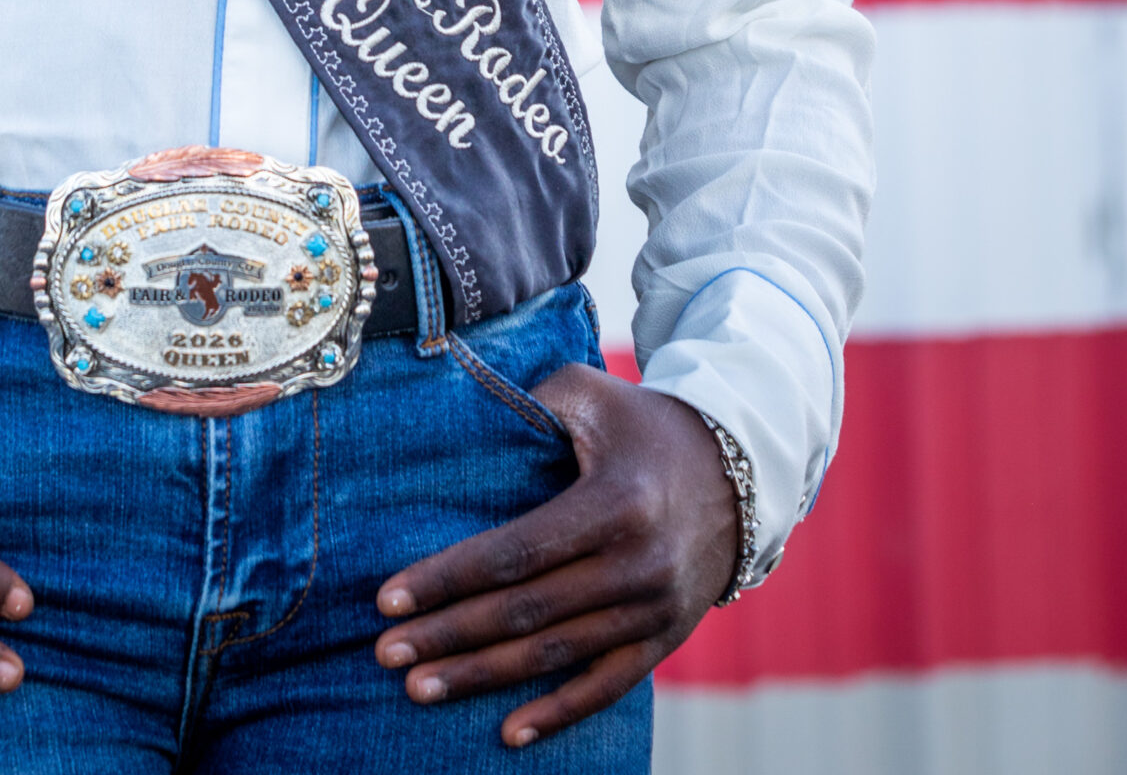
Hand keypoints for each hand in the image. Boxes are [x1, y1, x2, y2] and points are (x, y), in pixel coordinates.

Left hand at [373, 365, 737, 747]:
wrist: (740, 472)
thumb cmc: (643, 424)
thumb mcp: (591, 394)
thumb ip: (530, 403)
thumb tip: (462, 416)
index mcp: (615, 503)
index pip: (516, 551)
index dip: (449, 577)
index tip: (388, 597)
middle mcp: (637, 565)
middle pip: (526, 612)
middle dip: (449, 635)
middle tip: (385, 652)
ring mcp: (654, 610)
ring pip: (555, 655)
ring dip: (484, 677)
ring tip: (419, 688)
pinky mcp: (665, 638)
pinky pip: (607, 686)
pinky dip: (558, 713)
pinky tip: (508, 733)